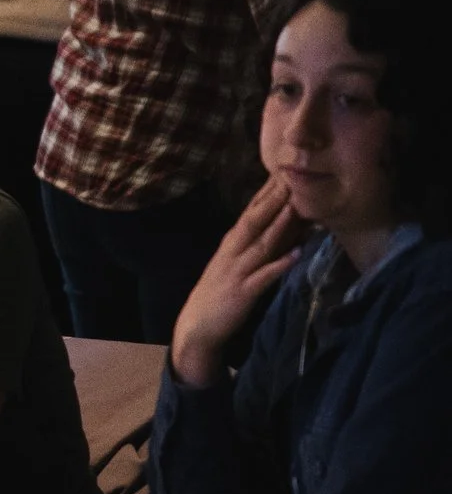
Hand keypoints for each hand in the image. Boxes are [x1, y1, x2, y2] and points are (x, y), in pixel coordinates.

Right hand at [169, 178, 305, 387]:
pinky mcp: (243, 293)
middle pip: (255, 220)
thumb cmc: (220, 293)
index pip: (252, 210)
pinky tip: (295, 256)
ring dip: (279, 225)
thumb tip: (289, 224)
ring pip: (261, 243)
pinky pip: (264, 277)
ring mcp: (237, 271)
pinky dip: (279, 265)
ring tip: (295, 207)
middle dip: (274, 198)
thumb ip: (262, 244)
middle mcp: (233, 251)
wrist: (197, 327)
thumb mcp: (238, 263)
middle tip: (292, 174)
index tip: (286, 167)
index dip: (268, 189)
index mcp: (232, 242)